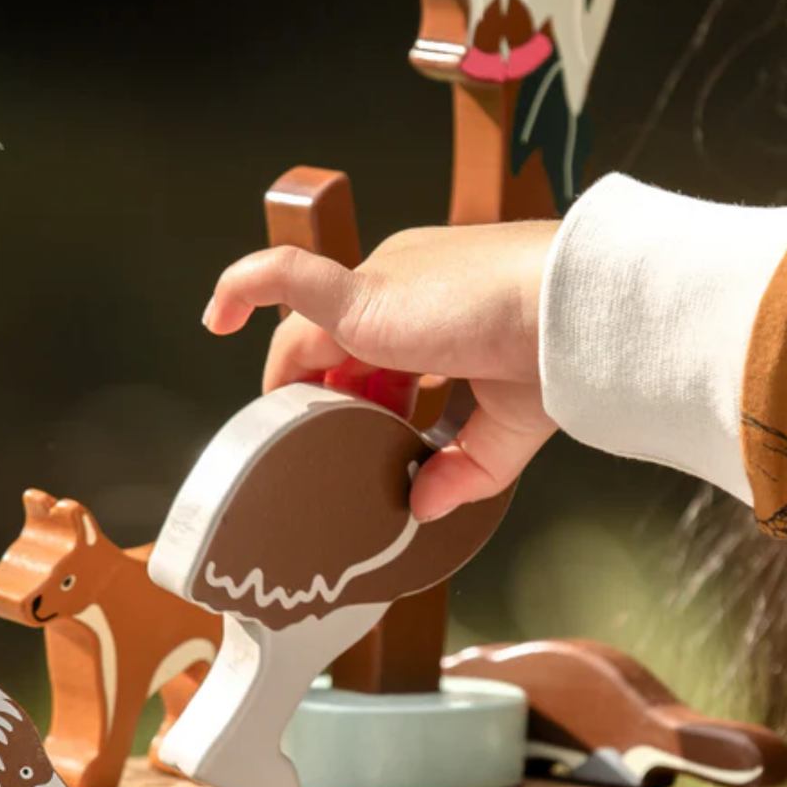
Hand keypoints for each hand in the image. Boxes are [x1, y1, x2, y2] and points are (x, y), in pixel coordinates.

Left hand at [202, 220, 559, 520]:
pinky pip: (283, 278)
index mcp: (443, 301)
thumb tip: (424, 508)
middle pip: (341, 340)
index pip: (384, 340)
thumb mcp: (506, 425)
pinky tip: (215, 315)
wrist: (572, 315)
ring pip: (310, 330)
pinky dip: (244, 286)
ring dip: (299, 383)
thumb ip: (464, 469)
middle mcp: (405, 281)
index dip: (370, 389)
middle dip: (332, 395)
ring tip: (291, 429)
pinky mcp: (360, 296)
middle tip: (328, 442)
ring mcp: (379, 282)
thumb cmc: (555, 352)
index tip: (375, 429)